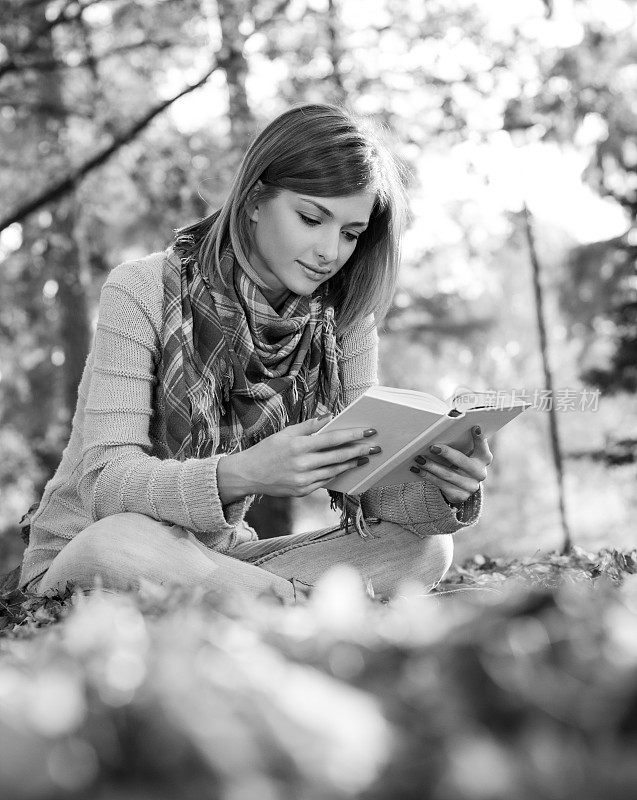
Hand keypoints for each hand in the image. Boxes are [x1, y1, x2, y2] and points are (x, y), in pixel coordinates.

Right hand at [216, 415, 380, 501]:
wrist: (247, 475)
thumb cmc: (267, 450)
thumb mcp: (285, 433)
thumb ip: (309, 426)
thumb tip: (330, 417)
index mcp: (297, 446)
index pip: (332, 440)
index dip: (352, 436)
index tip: (368, 431)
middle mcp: (301, 465)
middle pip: (337, 457)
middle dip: (358, 451)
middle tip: (375, 447)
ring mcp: (302, 481)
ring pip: (334, 471)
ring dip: (351, 464)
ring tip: (364, 457)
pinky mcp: (302, 492)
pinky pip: (324, 482)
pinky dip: (335, 474)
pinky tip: (345, 468)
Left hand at [410, 425, 492, 505]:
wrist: (460, 487)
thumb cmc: (460, 462)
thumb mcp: (465, 453)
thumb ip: (461, 442)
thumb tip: (448, 422)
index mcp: (484, 459)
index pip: (483, 447)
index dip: (480, 439)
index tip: (474, 428)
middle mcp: (480, 473)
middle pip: (462, 462)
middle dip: (447, 453)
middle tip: (432, 447)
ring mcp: (471, 486)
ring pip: (448, 474)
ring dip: (431, 466)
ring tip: (419, 459)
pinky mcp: (460, 496)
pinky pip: (441, 485)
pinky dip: (428, 476)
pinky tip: (418, 470)